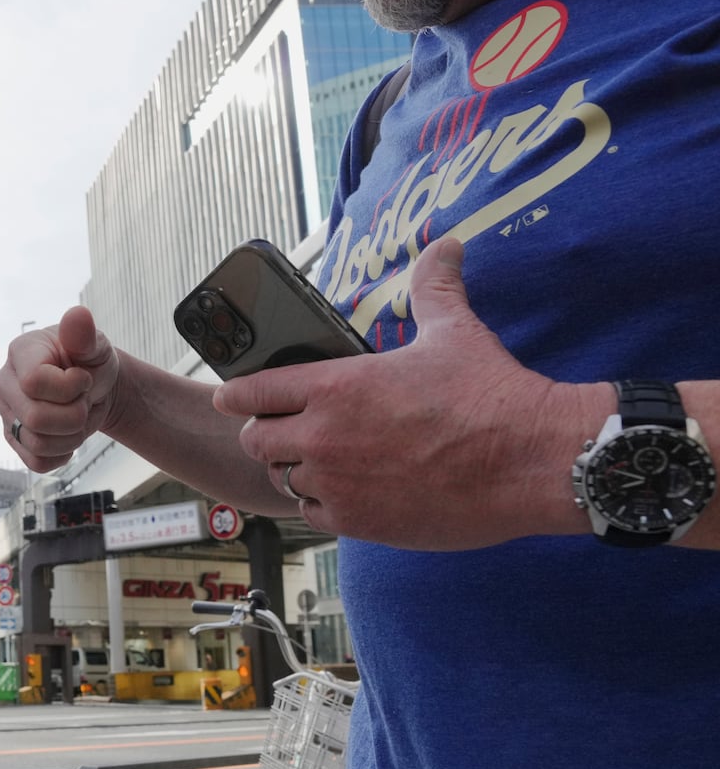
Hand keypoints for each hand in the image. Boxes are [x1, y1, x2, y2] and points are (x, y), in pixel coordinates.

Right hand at [0, 306, 119, 471]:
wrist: (93, 389)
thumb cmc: (91, 362)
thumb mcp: (96, 345)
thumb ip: (85, 334)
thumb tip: (78, 315)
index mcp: (20, 353)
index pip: (34, 382)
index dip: (69, 387)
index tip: (82, 378)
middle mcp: (5, 383)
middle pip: (35, 419)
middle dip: (74, 415)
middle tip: (84, 401)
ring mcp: (6, 414)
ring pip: (37, 444)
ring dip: (72, 436)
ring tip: (78, 416)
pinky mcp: (14, 440)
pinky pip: (37, 462)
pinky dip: (61, 454)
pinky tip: (67, 435)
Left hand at [214, 237, 593, 548]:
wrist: (535, 461)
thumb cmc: (494, 395)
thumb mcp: (454, 330)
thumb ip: (434, 287)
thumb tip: (445, 246)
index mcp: (336, 385)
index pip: (252, 390)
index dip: (238, 394)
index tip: (232, 396)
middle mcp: (325, 435)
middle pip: (256, 440)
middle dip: (266, 433)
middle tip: (287, 430)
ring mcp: (338, 483)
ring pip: (283, 479)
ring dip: (296, 470)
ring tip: (322, 461)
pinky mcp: (359, 522)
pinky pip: (313, 514)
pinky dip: (323, 504)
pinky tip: (347, 492)